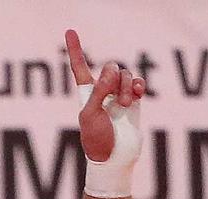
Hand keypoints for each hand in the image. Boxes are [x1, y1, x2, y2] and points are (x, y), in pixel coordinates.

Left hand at [66, 30, 144, 165]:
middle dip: (113, 77)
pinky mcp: (133, 101)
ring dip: (125, 87)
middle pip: (110, 67)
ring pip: (125, 75)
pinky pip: (137, 83)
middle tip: (114, 97)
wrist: (114, 158)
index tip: (70, 31)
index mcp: (86, 94)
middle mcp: (102, 92)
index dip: (75, 50)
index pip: (79, 67)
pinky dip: (137, 85)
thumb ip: (99, 91)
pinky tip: (137, 93)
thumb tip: (111, 72)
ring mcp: (118, 96)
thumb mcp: (90, 114)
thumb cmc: (97, 139)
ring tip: (125, 104)